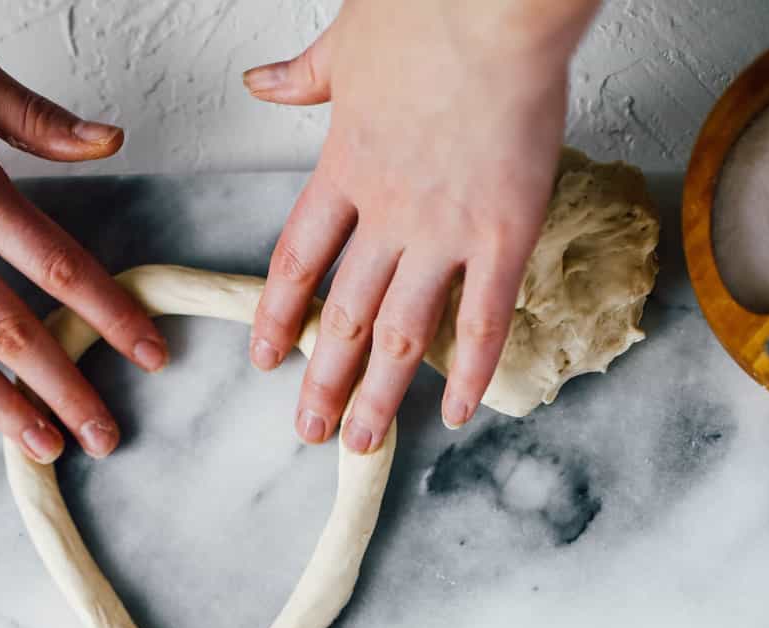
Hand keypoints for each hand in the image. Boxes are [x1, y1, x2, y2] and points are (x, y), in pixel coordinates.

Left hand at [245, 0, 597, 451]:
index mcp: (346, 168)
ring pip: (403, 334)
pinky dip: (471, 373)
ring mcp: (446, 232)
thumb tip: (263, 81)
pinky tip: (457, 415)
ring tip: (360, 443)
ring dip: (378, 396)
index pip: (298, 262)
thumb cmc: (428, 5)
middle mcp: (388, 214)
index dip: (278, 316)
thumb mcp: (347, 38)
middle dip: (323, 380)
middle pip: (345, 316)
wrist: (496, 1)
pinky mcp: (504, 234)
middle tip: (309, 429)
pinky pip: (484, 320)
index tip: (266, 358)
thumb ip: (305, 75)